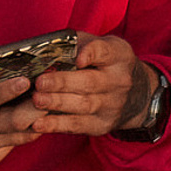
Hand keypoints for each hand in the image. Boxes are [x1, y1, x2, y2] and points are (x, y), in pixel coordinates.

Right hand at [0, 53, 43, 170]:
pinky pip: (13, 145)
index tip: (25, 81)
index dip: (4, 93)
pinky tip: (31, 117)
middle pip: (10, 123)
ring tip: (50, 100)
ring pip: (18, 136)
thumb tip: (7, 57)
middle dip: (36, 106)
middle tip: (52, 89)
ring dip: (38, 118)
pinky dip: (25, 131)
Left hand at [29, 33, 153, 136]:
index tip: (77, 59)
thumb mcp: (98, 46)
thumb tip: (44, 51)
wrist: (133, 94)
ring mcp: (112, 106)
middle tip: (40, 82)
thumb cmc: (104, 63)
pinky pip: (77, 125)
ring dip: (57, 103)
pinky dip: (56, 125)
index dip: (91, 54)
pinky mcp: (102, 124)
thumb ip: (76, 45)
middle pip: (90, 83)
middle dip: (63, 83)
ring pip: (83, 105)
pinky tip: (38, 123)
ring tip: (37, 99)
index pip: (105, 52)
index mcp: (118, 57)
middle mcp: (119, 82)